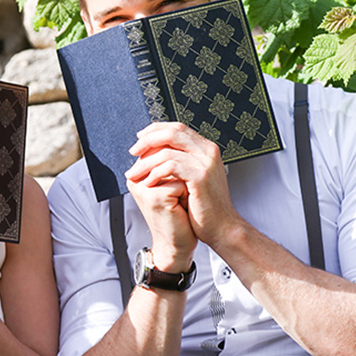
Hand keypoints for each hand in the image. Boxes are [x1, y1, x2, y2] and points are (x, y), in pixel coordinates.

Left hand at [126, 122, 240, 251]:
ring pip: (167, 151)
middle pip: (172, 133)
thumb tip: (154, 150)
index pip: (177, 128)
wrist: (222, 228)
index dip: (155, 130)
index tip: (140, 139)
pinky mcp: (201, 177)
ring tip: (135, 174)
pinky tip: (148, 183)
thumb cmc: (205, 206)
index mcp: (205, 149)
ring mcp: (206, 163)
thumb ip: (180, 161)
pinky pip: (171, 167)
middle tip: (133, 151)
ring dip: (146, 162)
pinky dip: (155, 174)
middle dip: (148, 140)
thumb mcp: (192, 177)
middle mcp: (208, 151)